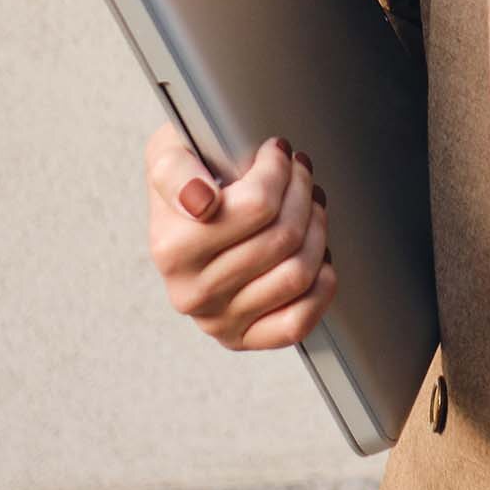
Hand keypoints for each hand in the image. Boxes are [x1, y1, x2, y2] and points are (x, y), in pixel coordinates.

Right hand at [144, 126, 334, 349]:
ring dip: (316, 229)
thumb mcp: (169, 153)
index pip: (258, 205)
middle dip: (301, 191)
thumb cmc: (187, 178)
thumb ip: (175, 171)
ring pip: (298, 273)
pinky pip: (298, 321)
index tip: (277, 152)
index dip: (279, 170)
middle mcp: (191, 292)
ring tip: (309, 205)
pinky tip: (314, 254)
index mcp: (171, 249)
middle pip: (284, 236)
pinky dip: (320, 284)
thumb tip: (200, 202)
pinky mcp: (242, 338)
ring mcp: (217, 320)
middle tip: (299, 172)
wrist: (186, 217)